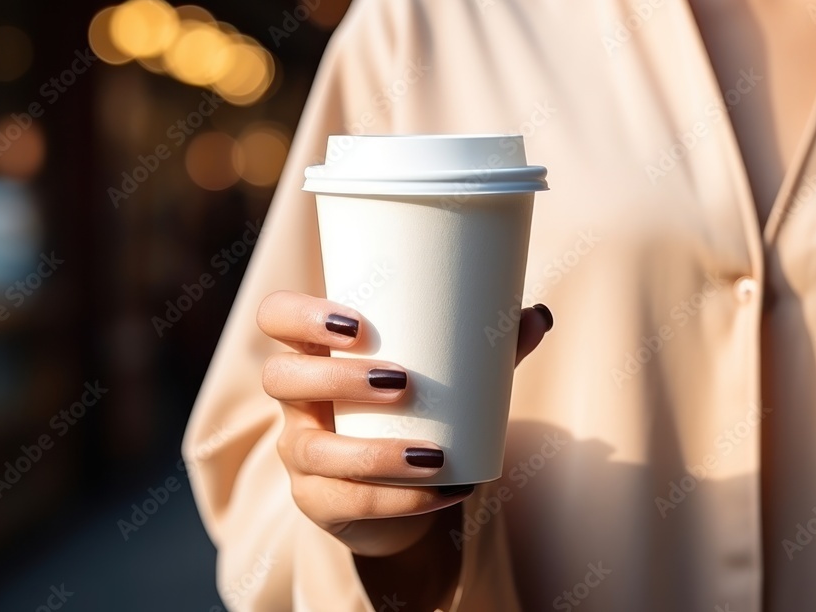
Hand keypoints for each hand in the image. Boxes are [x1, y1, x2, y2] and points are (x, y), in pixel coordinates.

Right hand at [257, 290, 552, 556]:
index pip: (277, 317)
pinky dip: (402, 498)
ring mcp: (300, 452)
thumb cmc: (416, 413)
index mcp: (316, 351)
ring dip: (375, 453)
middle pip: (282, 378)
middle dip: (338, 378)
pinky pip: (346, 502)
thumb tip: (539, 314)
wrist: (402, 491)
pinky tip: (445, 490)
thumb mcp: (446, 378)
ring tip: (435, 455)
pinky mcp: (317, 500)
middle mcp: (296, 400)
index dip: (302, 316)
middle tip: (403, 382)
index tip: (358, 325)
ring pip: (312, 450)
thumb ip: (487, 348)